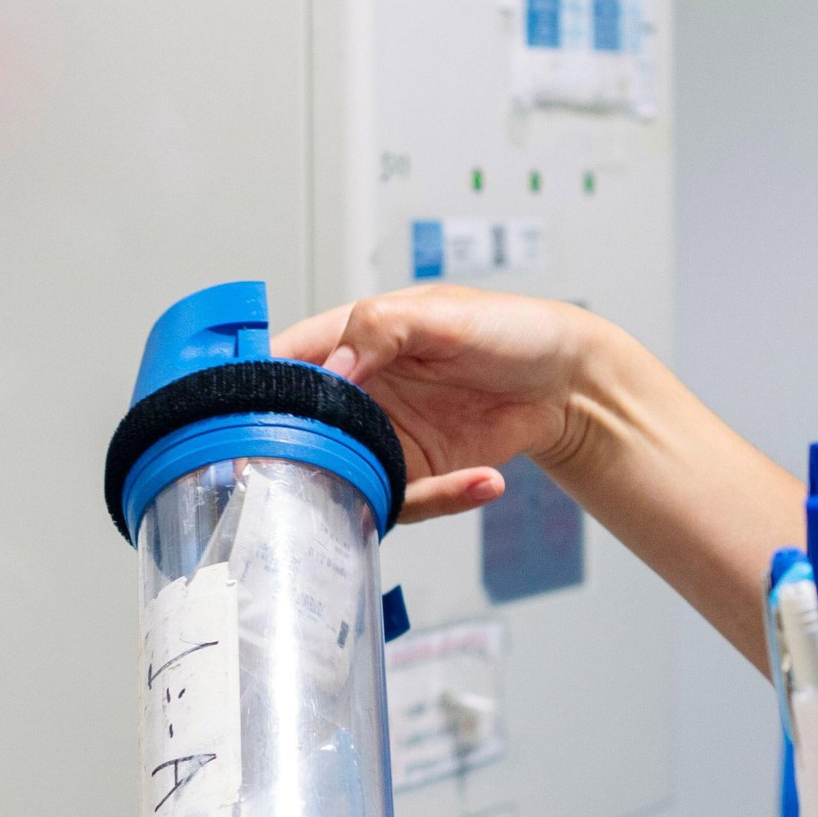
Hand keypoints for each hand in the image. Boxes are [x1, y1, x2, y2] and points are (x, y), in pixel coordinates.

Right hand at [276, 285, 598, 522]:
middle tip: (314, 473)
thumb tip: (334, 367)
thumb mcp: (442, 314)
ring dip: (376, 490)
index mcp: (350, 340)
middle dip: (302, 457)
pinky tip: (483, 482)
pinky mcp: (419, 474)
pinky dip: (442, 500)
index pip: (284, 362)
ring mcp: (385, 438)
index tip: (250, 416)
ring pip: (346, 479)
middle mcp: (359, 392)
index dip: (258, 389)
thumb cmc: (510, 330)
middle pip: (301, 431)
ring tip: (427, 484)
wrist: (567, 380)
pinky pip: (409, 502)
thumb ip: (379, 329)